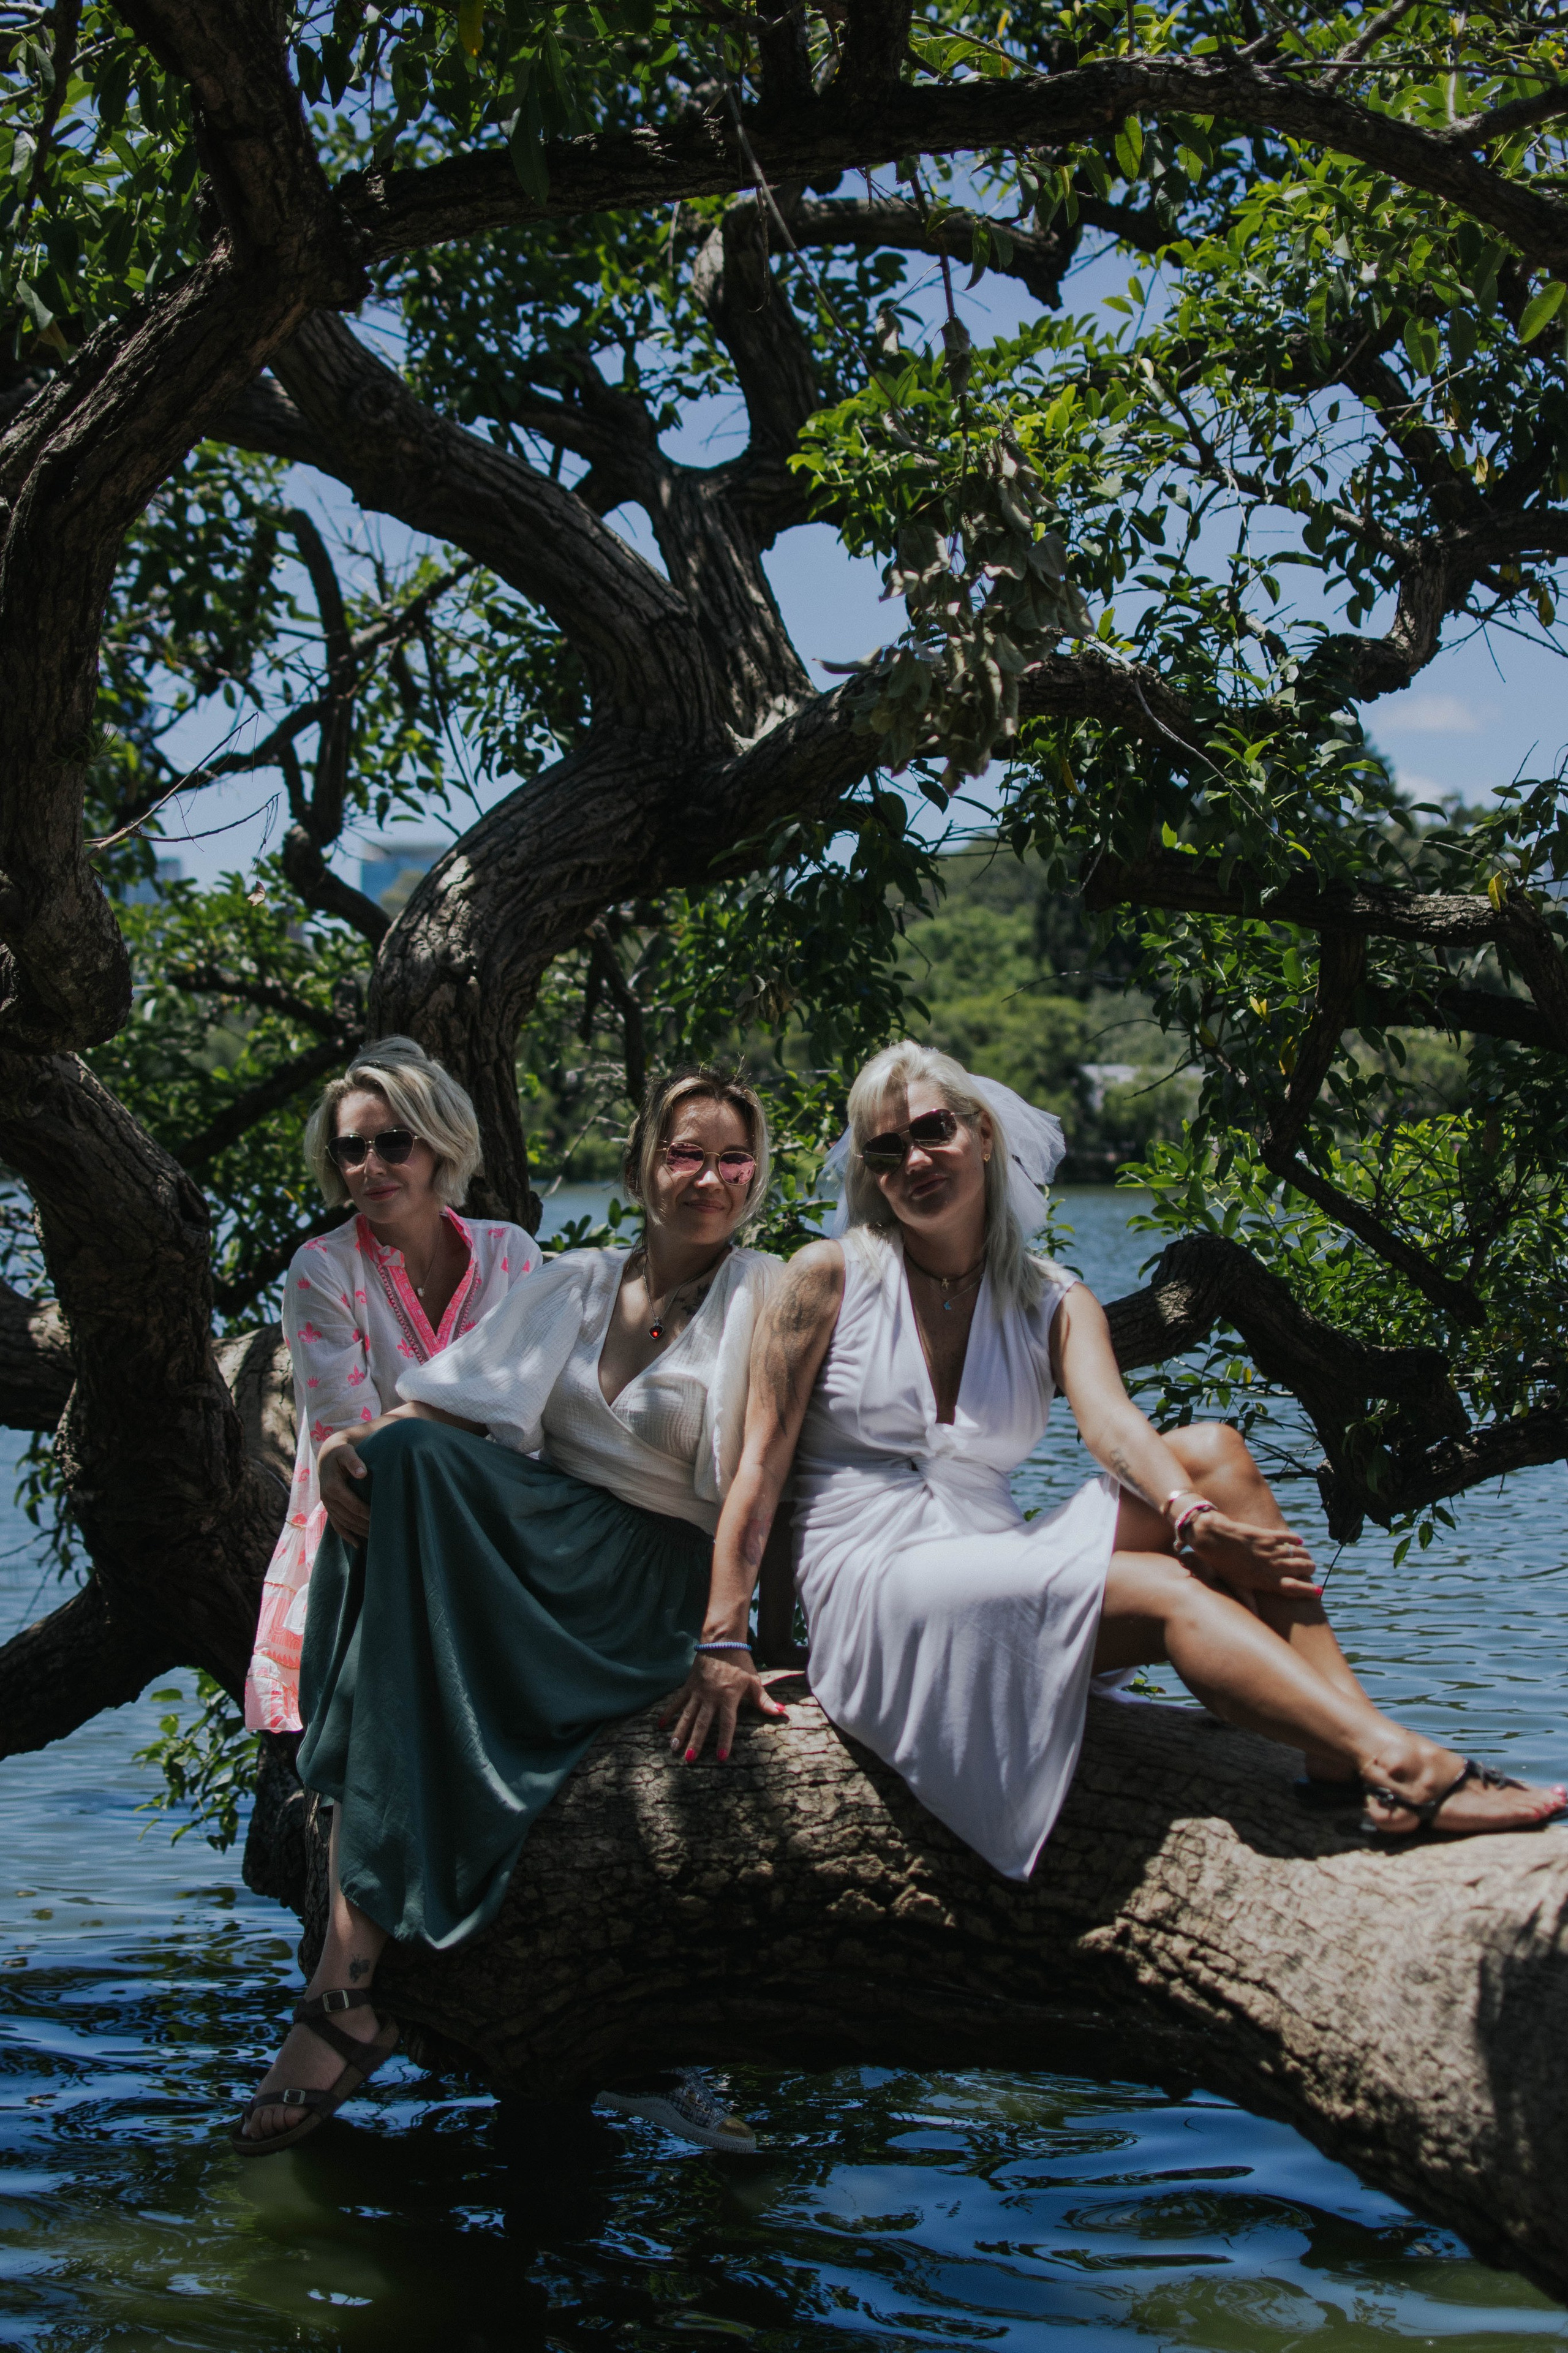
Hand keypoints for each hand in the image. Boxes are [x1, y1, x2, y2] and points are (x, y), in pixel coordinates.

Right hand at [318, 1430, 371, 1542]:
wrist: (328, 1454)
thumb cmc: (341, 1452)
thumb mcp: (346, 1452)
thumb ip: (353, 1461)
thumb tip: (362, 1473)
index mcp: (332, 1487)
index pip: (352, 1505)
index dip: (367, 1513)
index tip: (380, 1518)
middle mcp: (327, 1498)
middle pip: (349, 1517)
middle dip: (365, 1525)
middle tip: (382, 1532)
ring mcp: (327, 1505)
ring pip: (344, 1523)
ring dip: (358, 1532)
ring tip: (375, 1539)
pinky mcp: (329, 1507)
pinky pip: (336, 1525)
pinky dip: (346, 1535)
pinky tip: (357, 1544)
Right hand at [660, 1648, 788, 1763]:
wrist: (722, 1642)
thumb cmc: (741, 1663)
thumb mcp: (754, 1681)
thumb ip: (765, 1700)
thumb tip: (781, 1712)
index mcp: (728, 1697)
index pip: (727, 1724)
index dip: (725, 1741)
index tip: (721, 1758)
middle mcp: (711, 1697)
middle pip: (702, 1723)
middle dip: (695, 1741)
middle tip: (688, 1759)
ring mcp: (698, 1692)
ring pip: (687, 1715)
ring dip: (680, 1732)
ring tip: (672, 1748)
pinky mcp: (689, 1686)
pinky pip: (677, 1701)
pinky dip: (669, 1713)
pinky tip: (660, 1725)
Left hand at [1184, 1508, 1319, 1601]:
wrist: (1213, 1539)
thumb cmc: (1223, 1566)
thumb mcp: (1236, 1586)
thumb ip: (1248, 1601)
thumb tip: (1254, 1618)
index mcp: (1267, 1581)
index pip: (1295, 1588)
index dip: (1309, 1590)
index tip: (1320, 1592)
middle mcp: (1273, 1567)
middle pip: (1302, 1568)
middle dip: (1309, 1569)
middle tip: (1310, 1569)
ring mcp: (1272, 1550)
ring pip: (1299, 1553)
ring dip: (1305, 1555)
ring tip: (1306, 1556)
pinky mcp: (1268, 1535)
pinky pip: (1288, 1537)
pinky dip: (1295, 1539)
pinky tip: (1298, 1540)